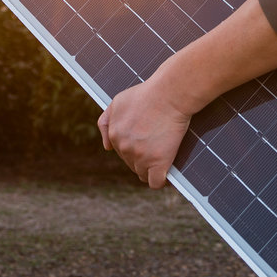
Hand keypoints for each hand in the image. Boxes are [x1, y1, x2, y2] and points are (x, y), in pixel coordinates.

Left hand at [98, 75, 192, 189]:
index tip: (145, 143)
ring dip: (151, 168)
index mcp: (114, 134)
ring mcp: (141, 156)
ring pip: (142, 173)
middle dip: (142, 157)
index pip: (121, 152)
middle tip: (157, 144)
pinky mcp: (157, 163)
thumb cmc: (148, 94)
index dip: (134, 148)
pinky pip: (155, 183)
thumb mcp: (118, 101)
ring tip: (163, 157)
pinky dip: (162, 180)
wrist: (170, 94)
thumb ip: (106, 122)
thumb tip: (107, 146)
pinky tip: (167, 172)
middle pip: (131, 163)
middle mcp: (124, 147)